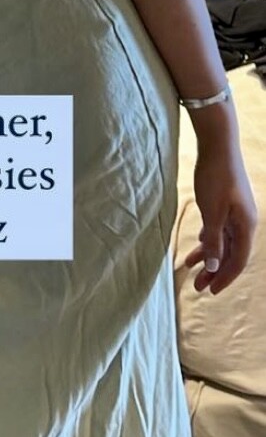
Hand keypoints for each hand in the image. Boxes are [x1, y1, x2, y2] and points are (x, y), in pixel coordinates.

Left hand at [185, 142, 257, 292]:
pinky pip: (220, 229)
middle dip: (215, 271)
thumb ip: (213, 240)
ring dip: (209, 256)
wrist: (218, 144)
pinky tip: (199, 245)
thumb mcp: (211, 212)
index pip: (238, 260)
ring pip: (224, 242)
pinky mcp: (228, 203)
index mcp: (246, 226)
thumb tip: (214, 267)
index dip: (224, 277)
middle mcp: (246, 222)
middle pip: (231, 254)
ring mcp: (237, 212)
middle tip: (197, 286)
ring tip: (191, 268)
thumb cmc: (215, 176)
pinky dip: (209, 239)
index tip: (210, 292)